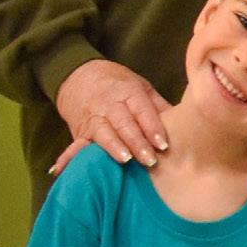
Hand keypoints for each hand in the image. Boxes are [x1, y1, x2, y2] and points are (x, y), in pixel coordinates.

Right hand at [54, 59, 170, 171]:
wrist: (79, 76)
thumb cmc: (119, 85)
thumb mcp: (141, 87)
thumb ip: (158, 107)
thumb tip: (183, 125)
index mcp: (127, 92)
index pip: (142, 111)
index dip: (152, 127)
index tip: (163, 144)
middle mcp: (108, 105)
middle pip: (123, 124)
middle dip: (137, 142)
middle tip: (151, 159)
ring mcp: (92, 118)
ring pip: (103, 133)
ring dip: (113, 147)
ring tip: (125, 160)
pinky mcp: (79, 131)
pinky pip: (75, 145)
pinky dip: (69, 158)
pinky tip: (63, 170)